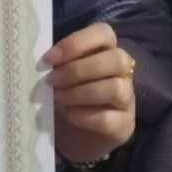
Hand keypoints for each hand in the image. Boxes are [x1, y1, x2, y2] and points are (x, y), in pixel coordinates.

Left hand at [44, 23, 135, 164]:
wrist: (74, 137)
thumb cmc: (66, 99)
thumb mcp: (60, 78)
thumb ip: (56, 66)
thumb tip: (43, 63)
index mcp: (107, 52)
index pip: (105, 34)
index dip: (77, 43)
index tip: (50, 59)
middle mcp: (123, 73)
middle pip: (116, 59)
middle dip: (78, 69)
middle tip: (52, 80)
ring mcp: (127, 100)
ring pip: (116, 88)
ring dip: (80, 92)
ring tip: (58, 98)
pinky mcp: (124, 126)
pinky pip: (108, 118)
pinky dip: (83, 116)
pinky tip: (68, 115)